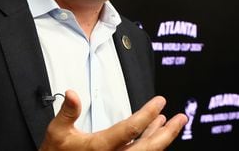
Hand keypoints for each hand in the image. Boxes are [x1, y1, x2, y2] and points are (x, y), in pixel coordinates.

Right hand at [39, 90, 187, 150]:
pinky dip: (149, 144)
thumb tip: (72, 93)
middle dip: (167, 133)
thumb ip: (68, 111)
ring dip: (161, 138)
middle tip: (181, 118)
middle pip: (149, 147)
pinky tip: (153, 135)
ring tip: (171, 123)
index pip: (130, 129)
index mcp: (100, 147)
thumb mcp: (58, 131)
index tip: (160, 102)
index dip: (147, 114)